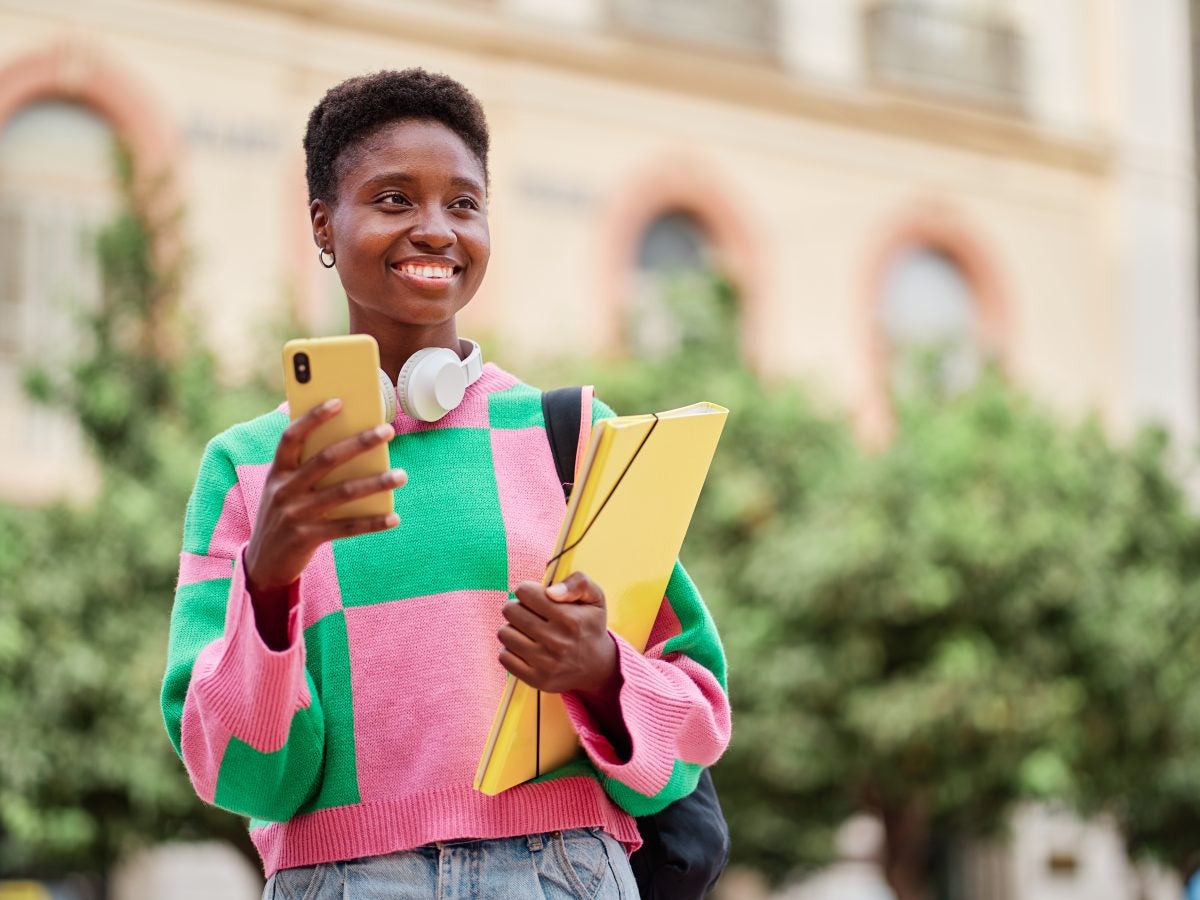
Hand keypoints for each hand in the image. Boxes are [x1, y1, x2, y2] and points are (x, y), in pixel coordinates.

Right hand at [244, 399, 405, 597]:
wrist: (262, 564)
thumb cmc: (283, 515)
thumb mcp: (285, 489)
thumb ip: (307, 468)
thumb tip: (352, 443)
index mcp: (277, 472)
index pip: (291, 437)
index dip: (313, 417)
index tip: (339, 401)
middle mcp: (284, 490)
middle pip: (326, 460)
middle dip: (359, 442)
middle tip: (388, 431)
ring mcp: (295, 515)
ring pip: (342, 493)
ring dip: (375, 483)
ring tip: (401, 475)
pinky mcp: (307, 538)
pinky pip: (346, 528)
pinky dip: (372, 523)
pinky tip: (394, 517)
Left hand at [499, 571, 618, 695]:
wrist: (598, 667)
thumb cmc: (590, 626)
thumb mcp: (596, 597)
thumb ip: (578, 583)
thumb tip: (550, 591)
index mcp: (571, 619)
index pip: (525, 592)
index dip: (527, 590)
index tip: (535, 597)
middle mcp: (558, 642)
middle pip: (510, 610)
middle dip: (517, 607)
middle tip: (529, 613)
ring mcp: (546, 663)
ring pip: (504, 633)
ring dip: (512, 628)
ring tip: (527, 630)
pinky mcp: (536, 680)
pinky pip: (504, 657)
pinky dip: (510, 650)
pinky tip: (525, 647)